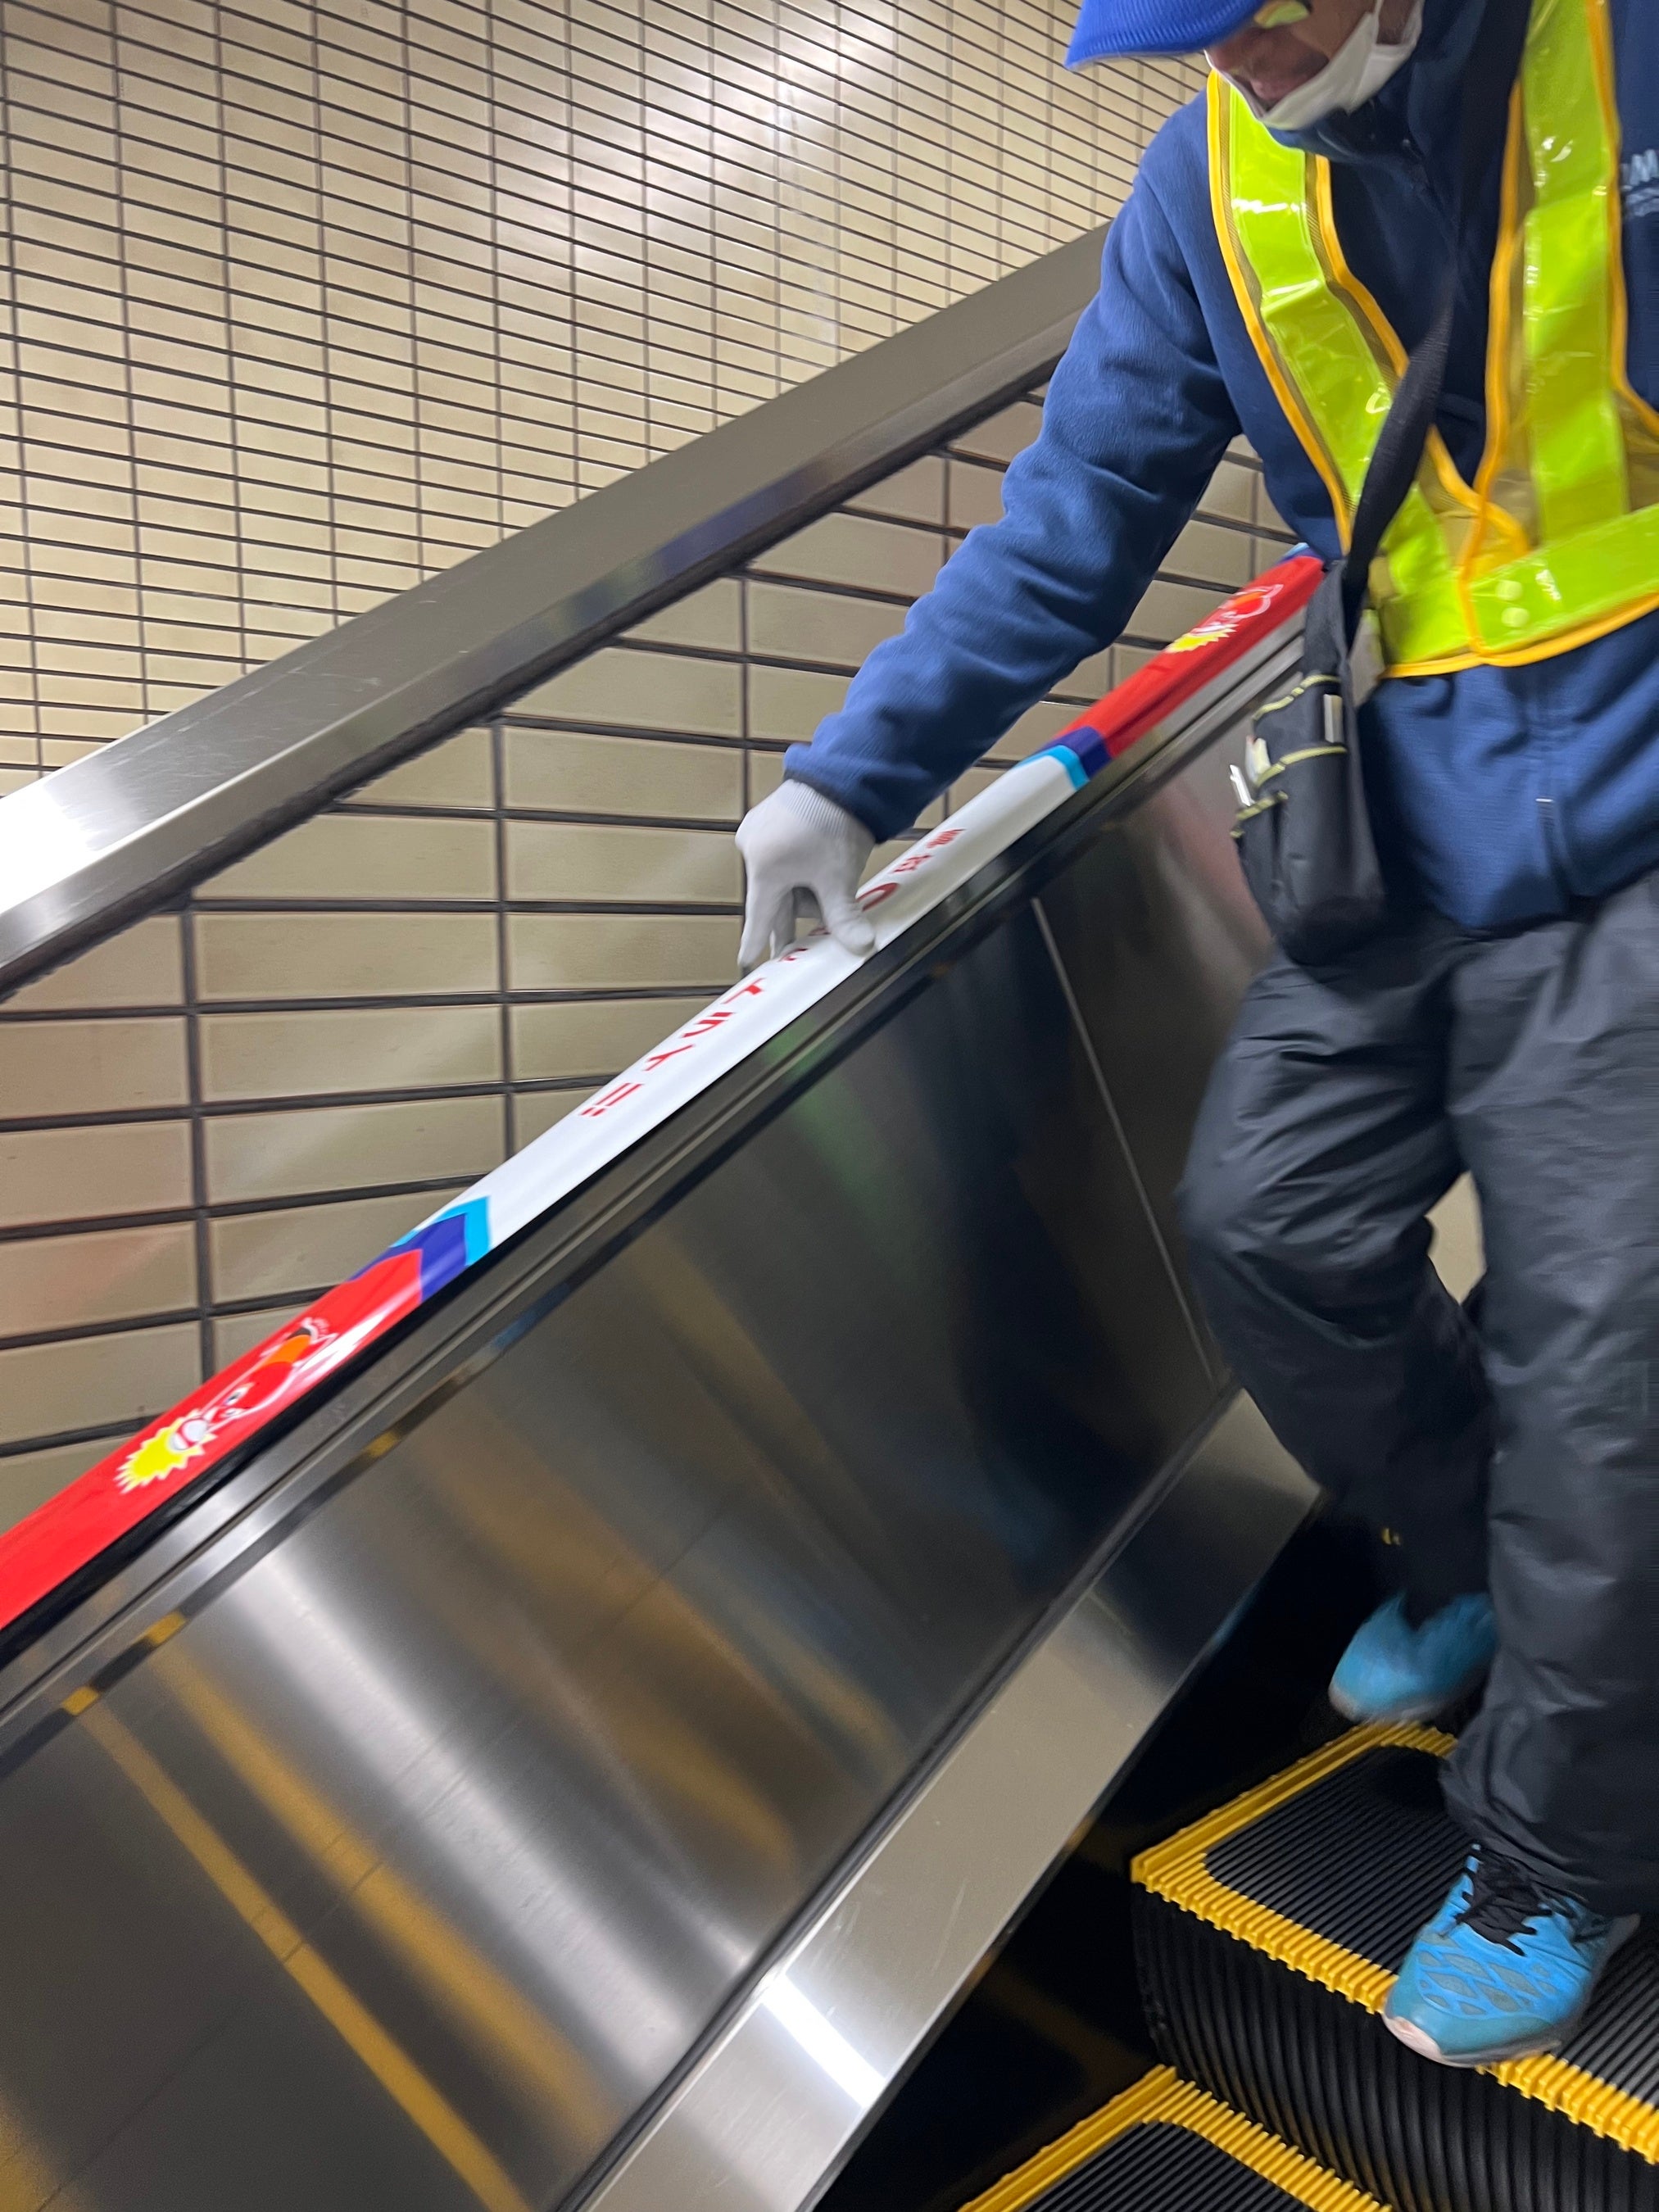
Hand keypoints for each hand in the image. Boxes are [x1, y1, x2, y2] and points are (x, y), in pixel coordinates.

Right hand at [736, 779, 876, 969]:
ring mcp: (759, 828)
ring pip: (781, 875)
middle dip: (792, 914)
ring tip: (830, 875)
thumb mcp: (839, 878)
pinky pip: (782, 852)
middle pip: (774, 896)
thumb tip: (861, 947)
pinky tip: (820, 857)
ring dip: (802, 886)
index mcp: (765, 868)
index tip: (746, 960)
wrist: (842, 775)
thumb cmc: (835, 823)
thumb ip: (844, 917)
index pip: (759, 917)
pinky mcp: (769, 814)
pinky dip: (800, 864)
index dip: (754, 941)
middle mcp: (753, 848)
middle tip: (794, 943)